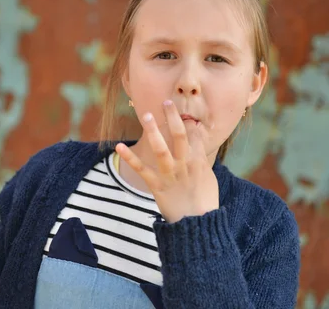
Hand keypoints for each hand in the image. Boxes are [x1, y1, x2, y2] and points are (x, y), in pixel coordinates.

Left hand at [115, 100, 218, 222]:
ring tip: (146, 115)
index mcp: (199, 162)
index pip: (194, 136)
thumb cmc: (205, 202)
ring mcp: (170, 175)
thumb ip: (202, 159)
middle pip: (180, 136)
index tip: (179, 111)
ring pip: (161, 149)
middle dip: (173, 117)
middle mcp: (185, 166)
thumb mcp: (209, 178)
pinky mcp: (157, 186)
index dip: (187, 122)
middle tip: (166, 101)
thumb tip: (198, 144)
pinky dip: (129, 158)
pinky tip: (118, 146)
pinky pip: (141, 169)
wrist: (198, 226)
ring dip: (153, 131)